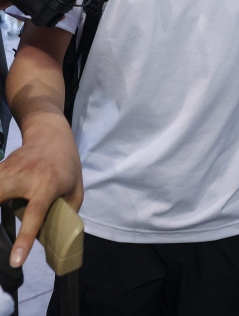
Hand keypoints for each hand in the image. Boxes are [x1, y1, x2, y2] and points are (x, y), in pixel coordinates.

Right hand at [0, 114, 82, 267]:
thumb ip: (67, 214)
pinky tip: (1, 200)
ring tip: (3, 210)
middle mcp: (25, 176)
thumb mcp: (76, 189)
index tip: (15, 260)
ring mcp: (10, 169)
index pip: (35, 213)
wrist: (51, 134)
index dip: (25, 238)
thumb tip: (54, 241)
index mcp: (48, 185)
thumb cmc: (67, 165)